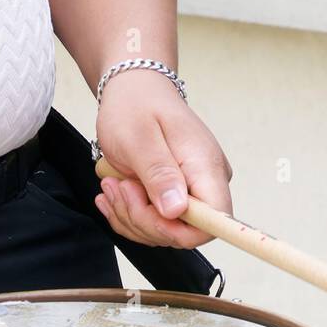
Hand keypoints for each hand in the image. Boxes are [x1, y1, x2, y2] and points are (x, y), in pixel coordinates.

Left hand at [92, 68, 233, 247]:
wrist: (133, 93)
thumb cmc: (136, 107)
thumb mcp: (139, 138)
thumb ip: (159, 174)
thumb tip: (176, 210)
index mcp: (205, 167)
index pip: (213, 222)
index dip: (179, 230)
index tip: (148, 210)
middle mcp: (205, 184)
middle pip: (183, 232)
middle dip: (142, 219)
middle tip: (120, 187)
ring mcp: (190, 193)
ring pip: (162, 232)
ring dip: (129, 215)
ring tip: (113, 184)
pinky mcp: (173, 199)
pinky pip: (151, 225)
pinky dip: (127, 214)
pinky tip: (115, 194)